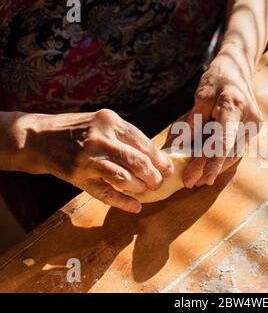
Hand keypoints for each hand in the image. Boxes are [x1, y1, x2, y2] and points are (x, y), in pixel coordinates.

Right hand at [19, 109, 172, 212]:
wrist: (38, 138)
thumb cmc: (78, 130)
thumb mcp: (102, 123)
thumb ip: (125, 137)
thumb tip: (155, 157)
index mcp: (110, 122)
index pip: (143, 143)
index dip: (159, 159)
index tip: (168, 169)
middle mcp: (99, 139)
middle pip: (137, 162)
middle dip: (153, 176)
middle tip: (159, 183)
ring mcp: (87, 158)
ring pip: (123, 178)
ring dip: (140, 187)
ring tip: (147, 191)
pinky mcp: (76, 176)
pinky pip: (104, 193)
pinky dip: (123, 202)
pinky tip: (135, 207)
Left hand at [183, 45, 262, 187]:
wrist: (239, 68)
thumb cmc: (218, 79)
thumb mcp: (201, 96)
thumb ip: (194, 123)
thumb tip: (182, 149)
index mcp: (234, 105)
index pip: (224, 139)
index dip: (214, 161)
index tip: (203, 178)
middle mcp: (249, 118)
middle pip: (229, 151)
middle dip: (208, 168)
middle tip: (189, 181)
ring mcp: (254, 125)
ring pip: (234, 155)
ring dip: (215, 168)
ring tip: (196, 179)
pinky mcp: (253, 130)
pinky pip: (237, 150)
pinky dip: (223, 161)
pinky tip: (209, 171)